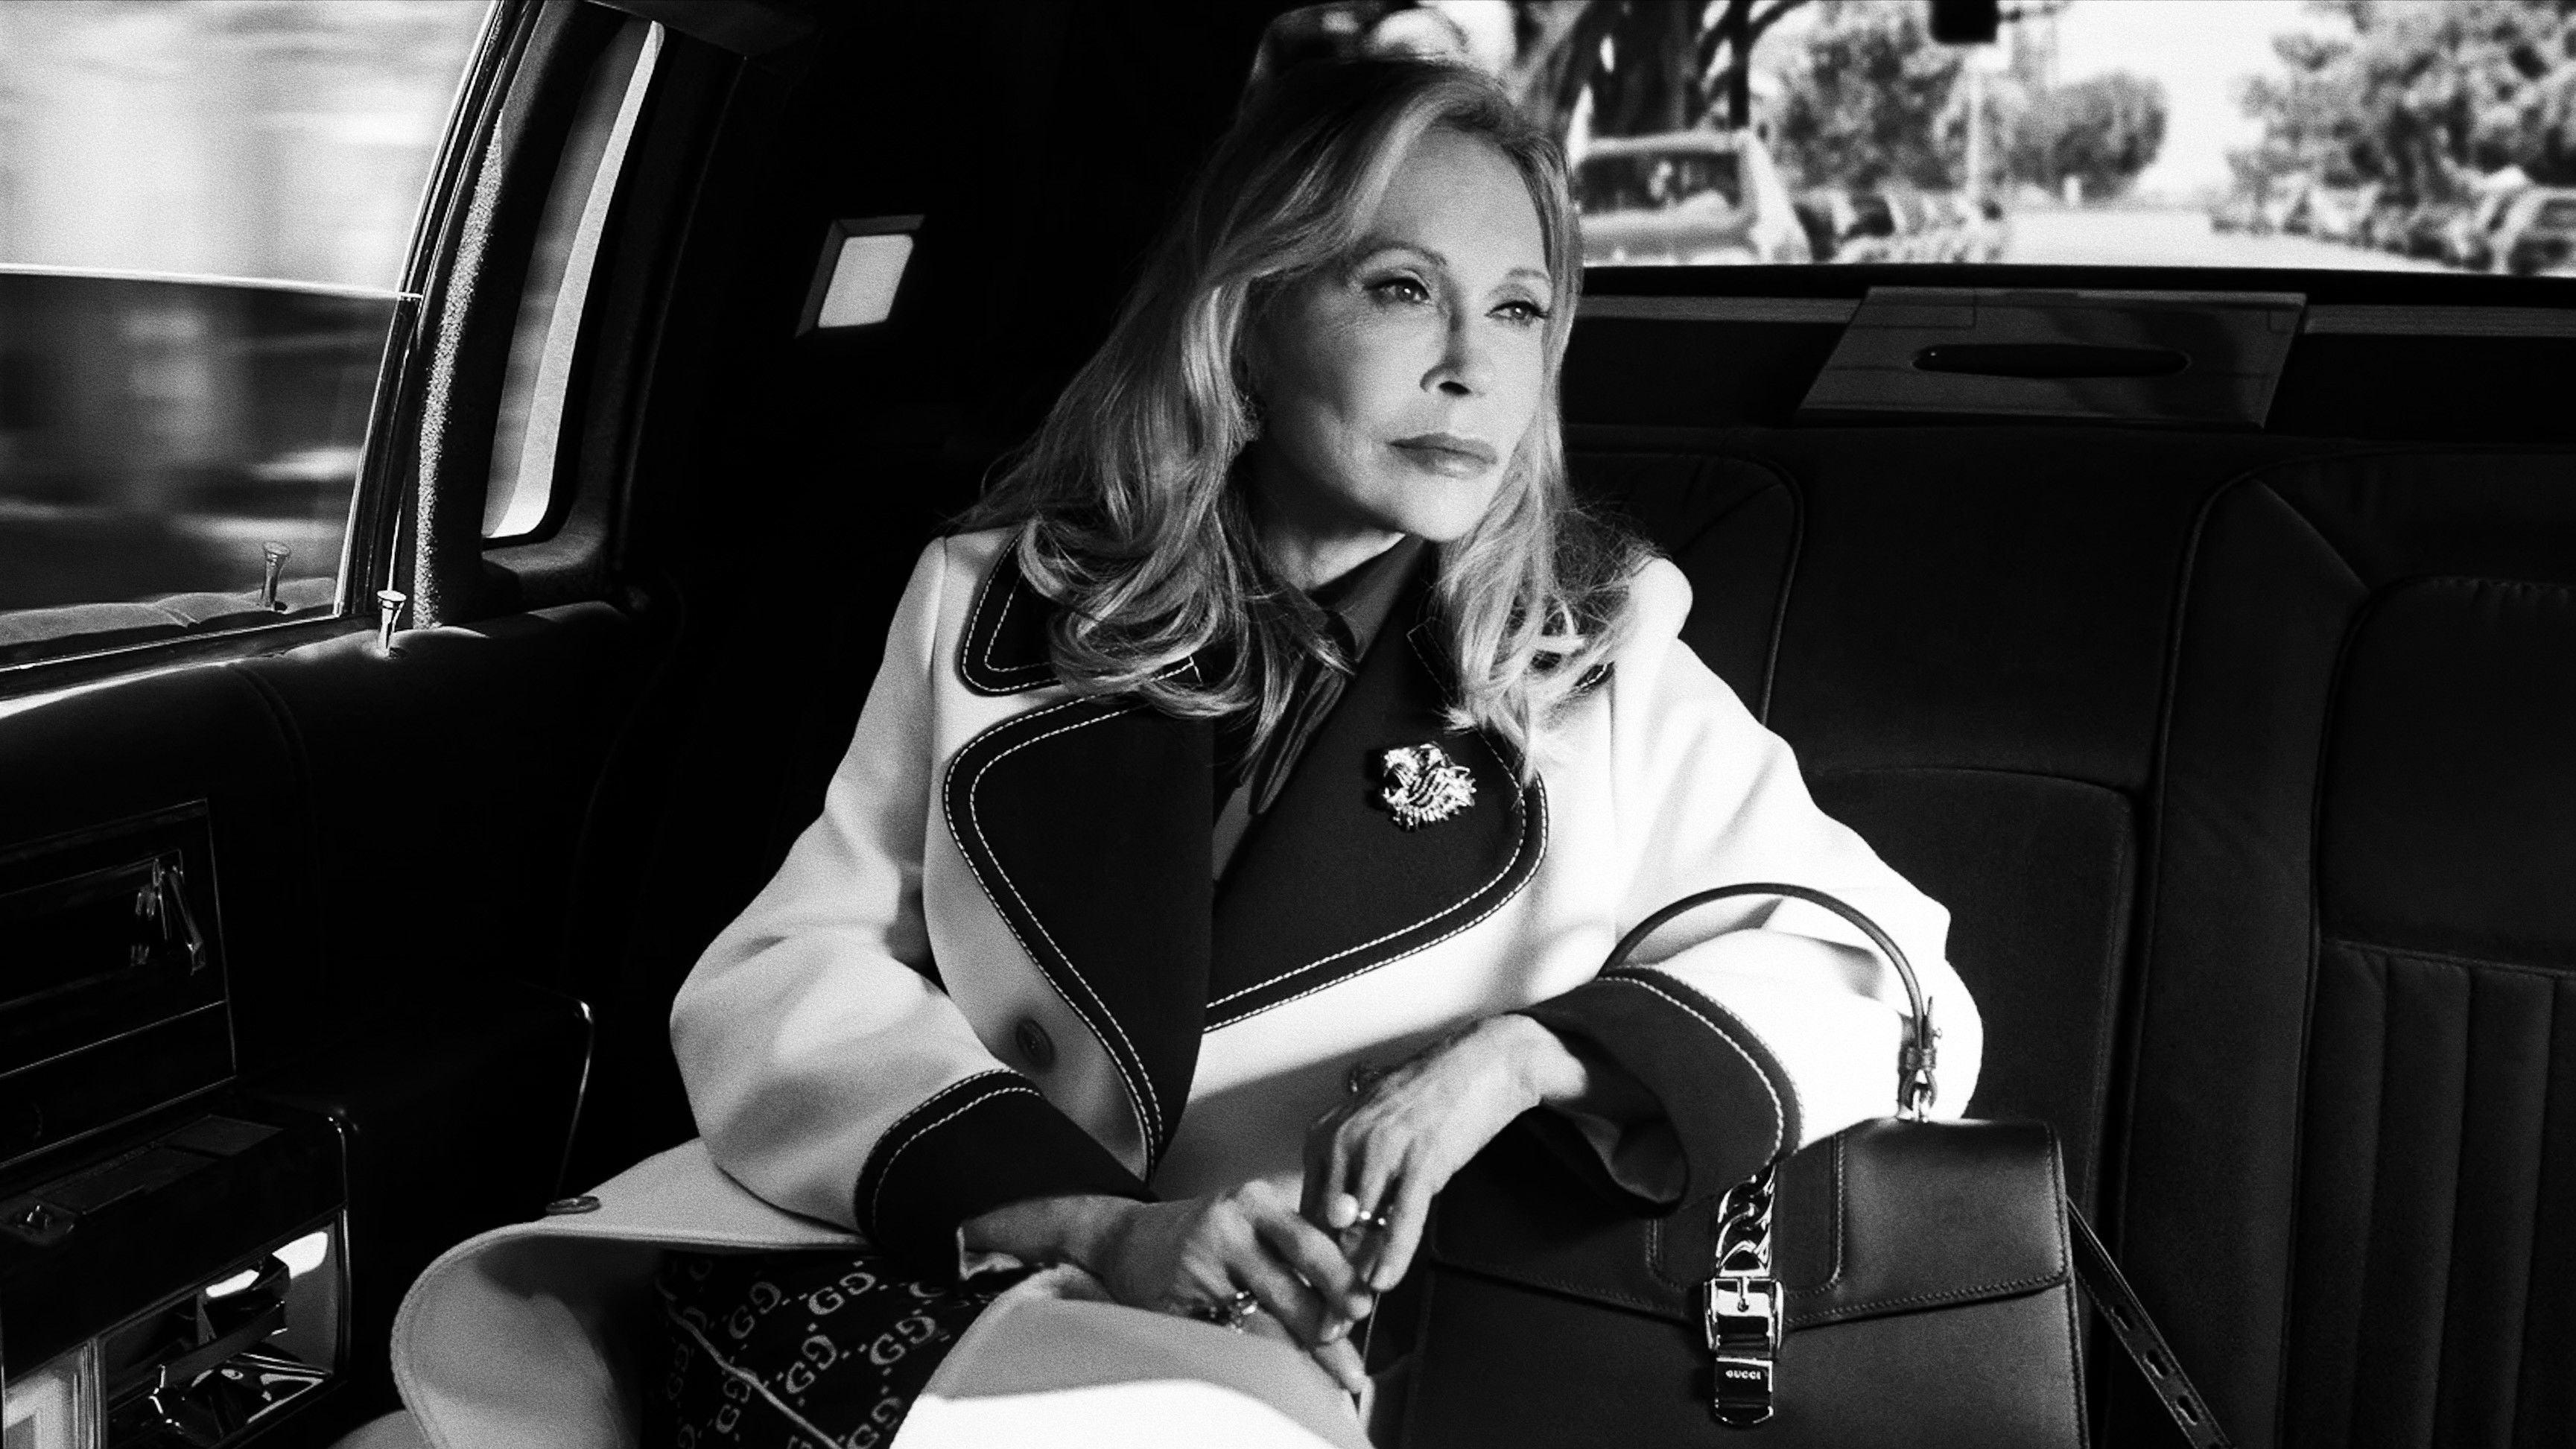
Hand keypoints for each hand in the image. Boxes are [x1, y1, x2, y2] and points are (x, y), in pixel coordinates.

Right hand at [970, 1185, 1375, 1393]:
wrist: (1127, 1240)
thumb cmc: (1206, 1237)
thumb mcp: (1250, 1225)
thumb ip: (1293, 1249)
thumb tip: (1352, 1297)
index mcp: (1258, 1201)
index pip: (1312, 1241)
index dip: (1342, 1277)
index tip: (1365, 1307)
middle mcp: (1231, 1222)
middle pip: (1293, 1277)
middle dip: (1328, 1320)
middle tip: (1353, 1351)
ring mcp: (1204, 1260)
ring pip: (1264, 1313)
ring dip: (1304, 1350)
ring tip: (1335, 1376)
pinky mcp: (1181, 1295)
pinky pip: (1230, 1332)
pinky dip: (1260, 1355)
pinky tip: (1281, 1374)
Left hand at [1301, 1015, 1587, 1292]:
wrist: (1483, 1062)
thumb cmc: (1430, 1098)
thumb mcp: (1375, 1132)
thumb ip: (1352, 1175)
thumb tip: (1341, 1229)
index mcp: (1327, 1136)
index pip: (1305, 1210)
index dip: (1307, 1259)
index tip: (1308, 1294)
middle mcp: (1345, 1141)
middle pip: (1323, 1226)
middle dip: (1325, 1278)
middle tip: (1326, 1320)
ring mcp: (1382, 1150)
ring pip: (1358, 1228)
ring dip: (1356, 1277)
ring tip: (1353, 1312)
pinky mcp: (1422, 1159)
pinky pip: (1401, 1218)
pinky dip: (1392, 1254)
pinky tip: (1385, 1280)